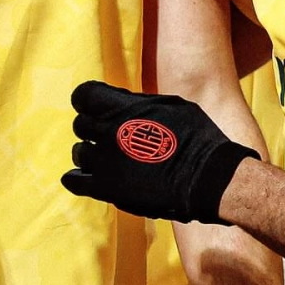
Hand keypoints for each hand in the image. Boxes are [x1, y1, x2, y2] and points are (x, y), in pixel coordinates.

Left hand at [63, 81, 256, 221]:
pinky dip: (76, 179)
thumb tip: (119, 102)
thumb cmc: (197, 138)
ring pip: (79, 153)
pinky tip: (82, 178)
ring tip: (108, 160)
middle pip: (81, 125)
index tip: (97, 107)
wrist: (210, 179)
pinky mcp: (107, 189)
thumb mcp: (170, 105)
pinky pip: (75, 181)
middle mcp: (108, 131)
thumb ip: (137, 103)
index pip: (83, 95)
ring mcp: (105, 161)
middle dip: (93, 129)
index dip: (89, 100)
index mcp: (121, 107)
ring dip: (90, 154)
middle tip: (110, 137)